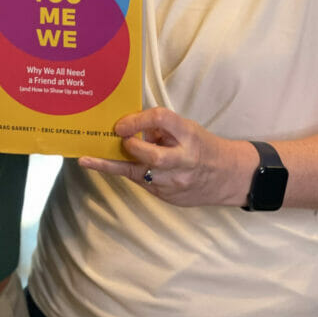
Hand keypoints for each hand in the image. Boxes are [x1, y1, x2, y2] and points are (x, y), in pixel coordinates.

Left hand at [79, 107, 245, 206]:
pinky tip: (107, 166)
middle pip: (152, 156)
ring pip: (140, 175)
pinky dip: (128, 173)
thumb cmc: (202, 146)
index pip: (162, 119)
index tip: (121, 124)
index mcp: (188, 135)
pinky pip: (143, 183)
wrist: (228, 176)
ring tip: (89, 159)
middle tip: (118, 140)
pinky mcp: (169, 196)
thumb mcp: (186, 129)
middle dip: (130, 148)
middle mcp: (183, 160)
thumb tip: (128, 126)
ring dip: (114, 165)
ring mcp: (176, 182)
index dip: (138, 120)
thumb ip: (161, 129)